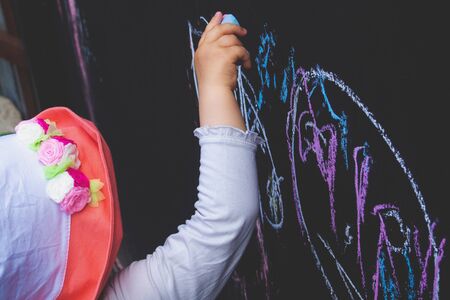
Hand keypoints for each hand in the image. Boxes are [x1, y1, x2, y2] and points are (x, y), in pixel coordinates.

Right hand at [194, 12, 250, 129]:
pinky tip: (247, 66)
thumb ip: (215, 54)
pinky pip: (241, 50)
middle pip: (221, 29)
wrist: (215, 94)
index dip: (215, 22)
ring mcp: (214, 50)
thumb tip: (230, 42)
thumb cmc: (214, 85)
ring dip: (242, 49)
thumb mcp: (210, 67)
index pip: (208, 32)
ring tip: (243, 60)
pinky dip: (247, 58)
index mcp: (201, 52)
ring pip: (233, 40)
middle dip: (233, 28)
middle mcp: (206, 49)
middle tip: (243, 32)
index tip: (220, 15)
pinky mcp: (225, 54)